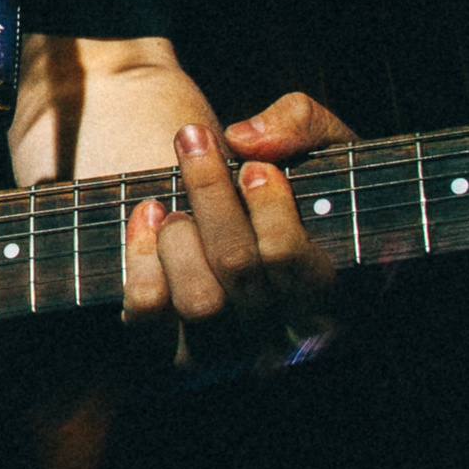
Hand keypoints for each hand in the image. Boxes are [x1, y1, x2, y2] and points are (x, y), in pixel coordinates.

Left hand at [121, 89, 352, 375]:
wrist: (246, 216)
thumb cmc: (299, 182)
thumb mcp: (323, 143)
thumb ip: (301, 123)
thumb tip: (247, 139)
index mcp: (328, 290)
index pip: (287, 259)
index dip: (266, 208)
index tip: (251, 167)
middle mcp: (279, 330)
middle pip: (237, 267)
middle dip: (210, 192)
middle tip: (195, 140)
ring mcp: (226, 344)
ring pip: (197, 300)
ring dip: (180, 235)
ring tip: (176, 204)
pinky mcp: (172, 342)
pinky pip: (148, 309)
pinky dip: (140, 255)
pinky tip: (149, 215)